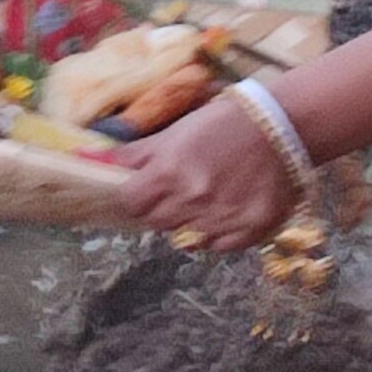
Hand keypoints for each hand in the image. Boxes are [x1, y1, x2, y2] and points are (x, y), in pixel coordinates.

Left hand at [118, 95, 298, 250]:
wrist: (278, 128)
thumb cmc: (221, 124)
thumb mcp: (174, 132)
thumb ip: (135, 154)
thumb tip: (94, 161)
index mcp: (168, 172)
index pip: (131, 203)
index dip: (135, 196)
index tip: (145, 189)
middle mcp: (191, 201)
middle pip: (155, 223)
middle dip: (161, 209)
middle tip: (179, 191)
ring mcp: (220, 220)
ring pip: (185, 239)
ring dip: (189, 222)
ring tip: (207, 197)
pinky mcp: (247, 232)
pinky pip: (217, 247)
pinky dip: (217, 233)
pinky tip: (227, 208)